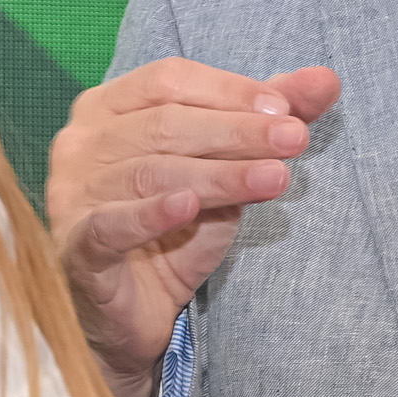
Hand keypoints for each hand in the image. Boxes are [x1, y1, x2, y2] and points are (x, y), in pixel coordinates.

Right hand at [47, 59, 340, 396]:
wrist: (138, 316)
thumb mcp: (227, 170)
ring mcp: (71, 194)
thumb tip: (326, 80)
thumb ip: (267, 123)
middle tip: (295, 140)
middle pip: (164, 124)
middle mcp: (81, 142)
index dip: (228, 91)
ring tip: (274, 178)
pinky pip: (111, 225)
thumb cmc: (175, 230)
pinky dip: (151, 215)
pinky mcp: (75, 248)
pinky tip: (189, 208)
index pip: (169, 81)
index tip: (285, 109)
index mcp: (109, 107)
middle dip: (237, 132)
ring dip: (219, 175)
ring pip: (151, 173)